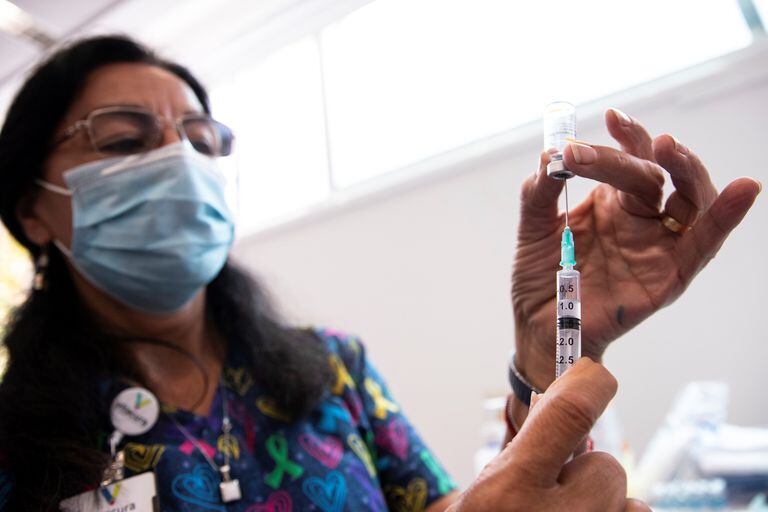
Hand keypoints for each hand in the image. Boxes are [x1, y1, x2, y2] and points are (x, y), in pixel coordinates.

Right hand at [448, 358, 648, 511]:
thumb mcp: (489, 491)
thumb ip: (528, 451)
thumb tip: (573, 397)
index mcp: (509, 491)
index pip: (569, 417)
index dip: (589, 385)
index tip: (596, 375)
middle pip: (607, 467)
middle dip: (586, 474)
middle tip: (555, 497)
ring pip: (633, 504)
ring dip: (609, 508)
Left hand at [512, 108, 760, 387]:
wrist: (540, 325)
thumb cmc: (541, 277)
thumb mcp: (533, 227)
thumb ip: (540, 192)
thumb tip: (549, 155)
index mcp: (612, 202)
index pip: (630, 160)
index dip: (627, 137)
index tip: (611, 116)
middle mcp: (640, 219)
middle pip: (655, 175)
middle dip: (636, 152)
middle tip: (617, 133)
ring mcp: (657, 246)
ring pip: (690, 200)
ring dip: (686, 169)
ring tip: (668, 147)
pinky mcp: (668, 277)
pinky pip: (702, 246)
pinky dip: (725, 218)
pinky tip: (745, 190)